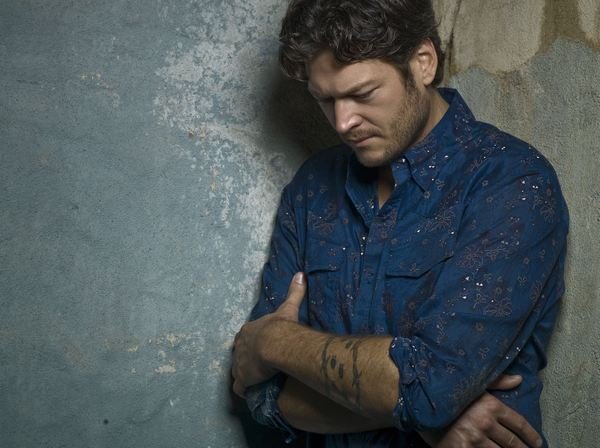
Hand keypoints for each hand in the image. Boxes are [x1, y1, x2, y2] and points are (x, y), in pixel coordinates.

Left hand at [231, 272, 306, 397]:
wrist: (277, 344)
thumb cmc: (281, 327)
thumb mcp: (288, 308)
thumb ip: (294, 292)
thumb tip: (300, 274)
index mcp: (248, 330)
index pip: (247, 336)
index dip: (254, 342)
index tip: (262, 347)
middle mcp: (239, 346)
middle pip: (240, 353)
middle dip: (247, 358)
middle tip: (260, 364)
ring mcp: (238, 364)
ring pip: (239, 370)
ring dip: (246, 374)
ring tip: (258, 380)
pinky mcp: (242, 379)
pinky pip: (240, 387)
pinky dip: (245, 389)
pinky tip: (252, 391)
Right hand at [420, 375, 541, 447]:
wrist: (415, 402)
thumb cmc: (444, 392)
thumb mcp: (471, 385)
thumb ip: (496, 382)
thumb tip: (519, 379)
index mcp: (491, 405)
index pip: (519, 424)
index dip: (530, 436)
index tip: (537, 443)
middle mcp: (485, 422)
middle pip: (513, 443)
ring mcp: (474, 439)